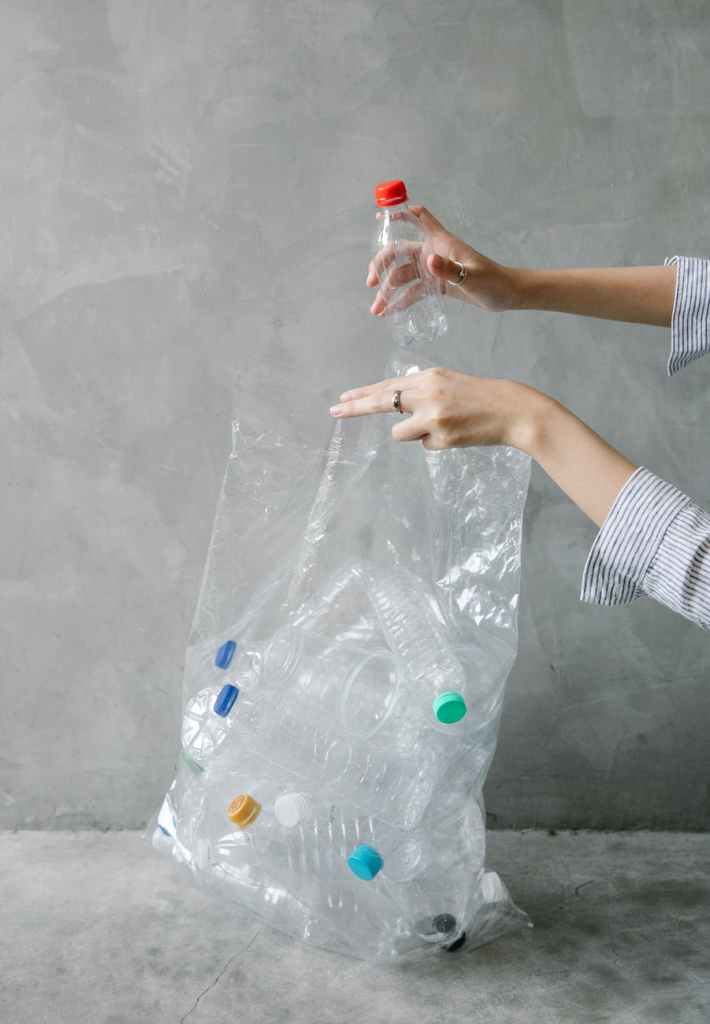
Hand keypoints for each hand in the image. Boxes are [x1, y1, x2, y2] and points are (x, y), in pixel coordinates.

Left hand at [330, 367, 539, 452]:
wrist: (511, 410)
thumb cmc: (480, 397)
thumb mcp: (448, 383)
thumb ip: (421, 390)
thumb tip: (395, 399)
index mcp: (428, 377)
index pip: (387, 386)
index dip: (363, 394)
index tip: (342, 399)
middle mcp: (427, 393)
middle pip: (382, 403)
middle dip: (356, 408)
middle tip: (333, 411)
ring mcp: (433, 417)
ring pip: (402, 434)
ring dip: (415, 434)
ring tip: (444, 426)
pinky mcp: (441, 438)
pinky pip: (425, 445)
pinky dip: (436, 443)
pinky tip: (456, 433)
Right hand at [367, 207, 518, 316]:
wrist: (506, 295)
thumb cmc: (493, 281)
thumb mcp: (472, 277)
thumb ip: (450, 270)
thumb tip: (428, 261)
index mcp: (442, 242)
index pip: (419, 218)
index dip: (400, 213)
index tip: (381, 218)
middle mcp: (433, 253)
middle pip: (400, 252)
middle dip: (382, 264)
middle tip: (371, 282)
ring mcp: (433, 270)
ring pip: (403, 276)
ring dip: (388, 291)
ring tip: (377, 309)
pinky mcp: (436, 286)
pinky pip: (414, 292)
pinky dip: (401, 301)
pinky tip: (389, 313)